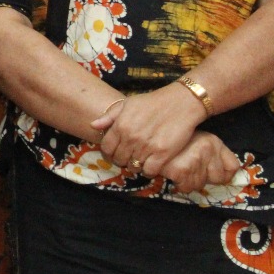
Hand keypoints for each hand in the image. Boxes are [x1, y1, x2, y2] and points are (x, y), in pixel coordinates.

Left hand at [92, 84, 207, 176]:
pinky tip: (151, 165)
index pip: (106, 148)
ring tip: (139, 161)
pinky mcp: (163, 154)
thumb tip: (93, 125)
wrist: (180, 103)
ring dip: (135, 166)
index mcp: (120, 126)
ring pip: (133, 166)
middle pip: (119, 159)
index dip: (108, 153)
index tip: (114, 153)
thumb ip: (109, 116)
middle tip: (128, 158)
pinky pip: (150, 170)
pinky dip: (148, 171)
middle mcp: (131, 137)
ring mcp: (147, 146)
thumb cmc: (152, 102)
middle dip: (121, 160)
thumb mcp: (127, 104)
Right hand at [159, 131, 241, 193]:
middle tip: (188, 165)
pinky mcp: (180, 170)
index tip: (211, 170)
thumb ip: (215, 156)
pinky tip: (171, 170)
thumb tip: (226, 178)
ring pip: (200, 184)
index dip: (224, 173)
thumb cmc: (173, 138)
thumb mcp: (199, 140)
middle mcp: (208, 148)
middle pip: (217, 179)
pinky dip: (177, 182)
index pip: (233, 167)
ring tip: (178, 166)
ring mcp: (195, 158)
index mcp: (214, 141)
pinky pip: (185, 187)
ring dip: (189, 180)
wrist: (149, 129)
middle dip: (202, 176)